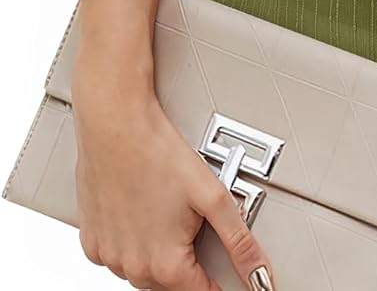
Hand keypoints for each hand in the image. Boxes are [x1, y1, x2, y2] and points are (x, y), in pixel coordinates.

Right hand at [71, 60, 275, 289]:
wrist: (115, 126)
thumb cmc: (159, 154)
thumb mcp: (213, 196)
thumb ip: (239, 241)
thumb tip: (260, 273)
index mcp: (165, 264)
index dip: (216, 285)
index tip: (223, 278)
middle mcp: (132, 268)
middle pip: (169, 283)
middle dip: (187, 264)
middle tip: (192, 226)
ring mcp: (108, 256)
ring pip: (141, 271)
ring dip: (157, 254)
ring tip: (166, 214)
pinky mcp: (91, 241)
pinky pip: (116, 256)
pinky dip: (130, 244)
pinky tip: (140, 215)